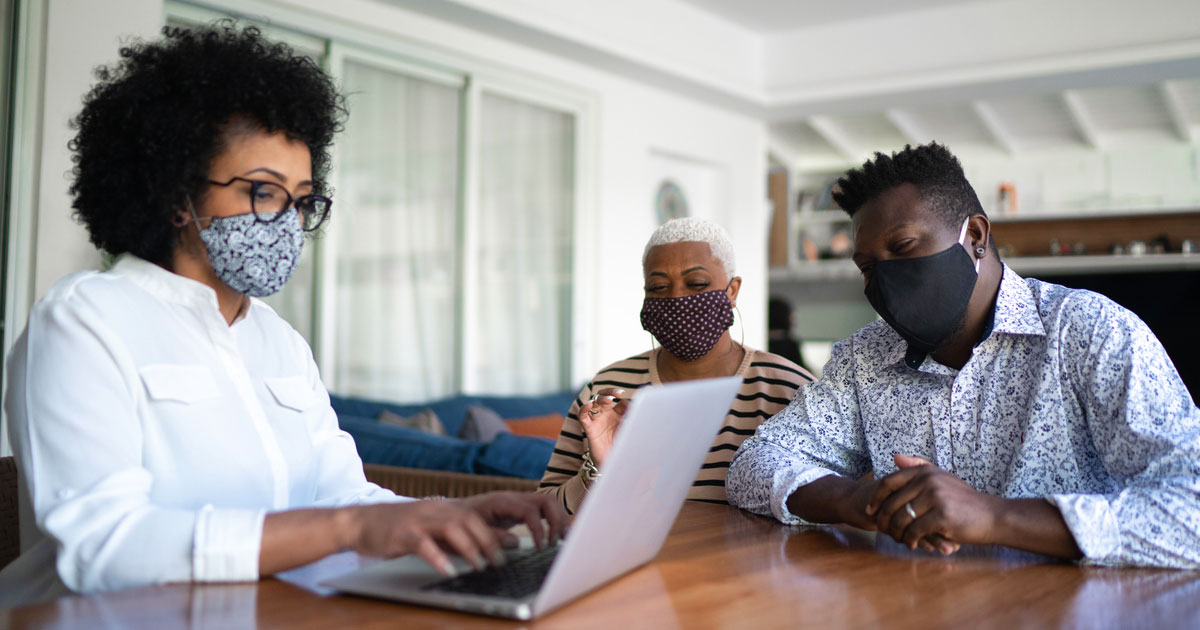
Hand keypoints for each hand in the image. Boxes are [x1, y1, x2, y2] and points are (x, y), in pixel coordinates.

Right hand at [344, 499, 506, 576]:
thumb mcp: (430, 531)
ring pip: (450, 528)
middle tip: (500, 561)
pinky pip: (423, 544)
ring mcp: (417, 520)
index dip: (495, 532)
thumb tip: (489, 547)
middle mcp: (433, 510)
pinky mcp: (401, 533)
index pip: (476, 517)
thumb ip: (457, 538)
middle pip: (468, 520)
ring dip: (469, 548)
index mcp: (443, 508)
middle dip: (488, 540)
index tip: (511, 549)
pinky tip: (448, 572)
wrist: (360, 522)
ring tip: (480, 566)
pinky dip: (438, 558)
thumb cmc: (399, 529)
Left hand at [461, 491, 568, 550]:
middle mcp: (515, 497)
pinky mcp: (522, 507)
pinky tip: (557, 535)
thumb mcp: (472, 532)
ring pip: (550, 502)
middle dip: (556, 521)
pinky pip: (545, 508)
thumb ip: (493, 537)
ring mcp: (520, 500)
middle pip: (547, 500)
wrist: (453, 512)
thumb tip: (516, 542)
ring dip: (559, 519)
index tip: (540, 548)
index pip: (530, 511)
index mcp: (502, 501)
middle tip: (555, 543)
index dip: (539, 529)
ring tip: (561, 540)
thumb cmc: (461, 523)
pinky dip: (554, 519)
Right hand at [578, 388, 628, 465]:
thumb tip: (641, 409)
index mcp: (618, 415)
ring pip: (594, 403)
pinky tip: (589, 404)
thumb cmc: (621, 448)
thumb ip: (634, 421)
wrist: (612, 464)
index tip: (633, 406)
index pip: (621, 403)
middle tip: (619, 393)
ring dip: (601, 398)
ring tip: (609, 399)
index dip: (627, 402)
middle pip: (605, 397)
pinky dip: (584, 409)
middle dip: (610, 392)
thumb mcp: (630, 432)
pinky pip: (583, 416)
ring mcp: (597, 420)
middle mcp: (607, 415)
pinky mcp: (589, 429)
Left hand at [866, 454, 1000, 553]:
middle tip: (882, 531)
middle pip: (892, 502)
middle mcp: (928, 481)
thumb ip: (919, 466)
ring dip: (896, 532)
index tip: (870, 510)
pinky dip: (910, 540)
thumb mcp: (942, 477)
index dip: (876, 498)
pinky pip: (915, 531)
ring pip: (901, 518)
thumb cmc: (964, 500)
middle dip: (883, 520)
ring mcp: (935, 498)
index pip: (889, 482)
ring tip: (898, 539)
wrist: (993, 516)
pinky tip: (912, 544)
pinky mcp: (941, 516)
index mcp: (925, 471)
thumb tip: (895, 457)